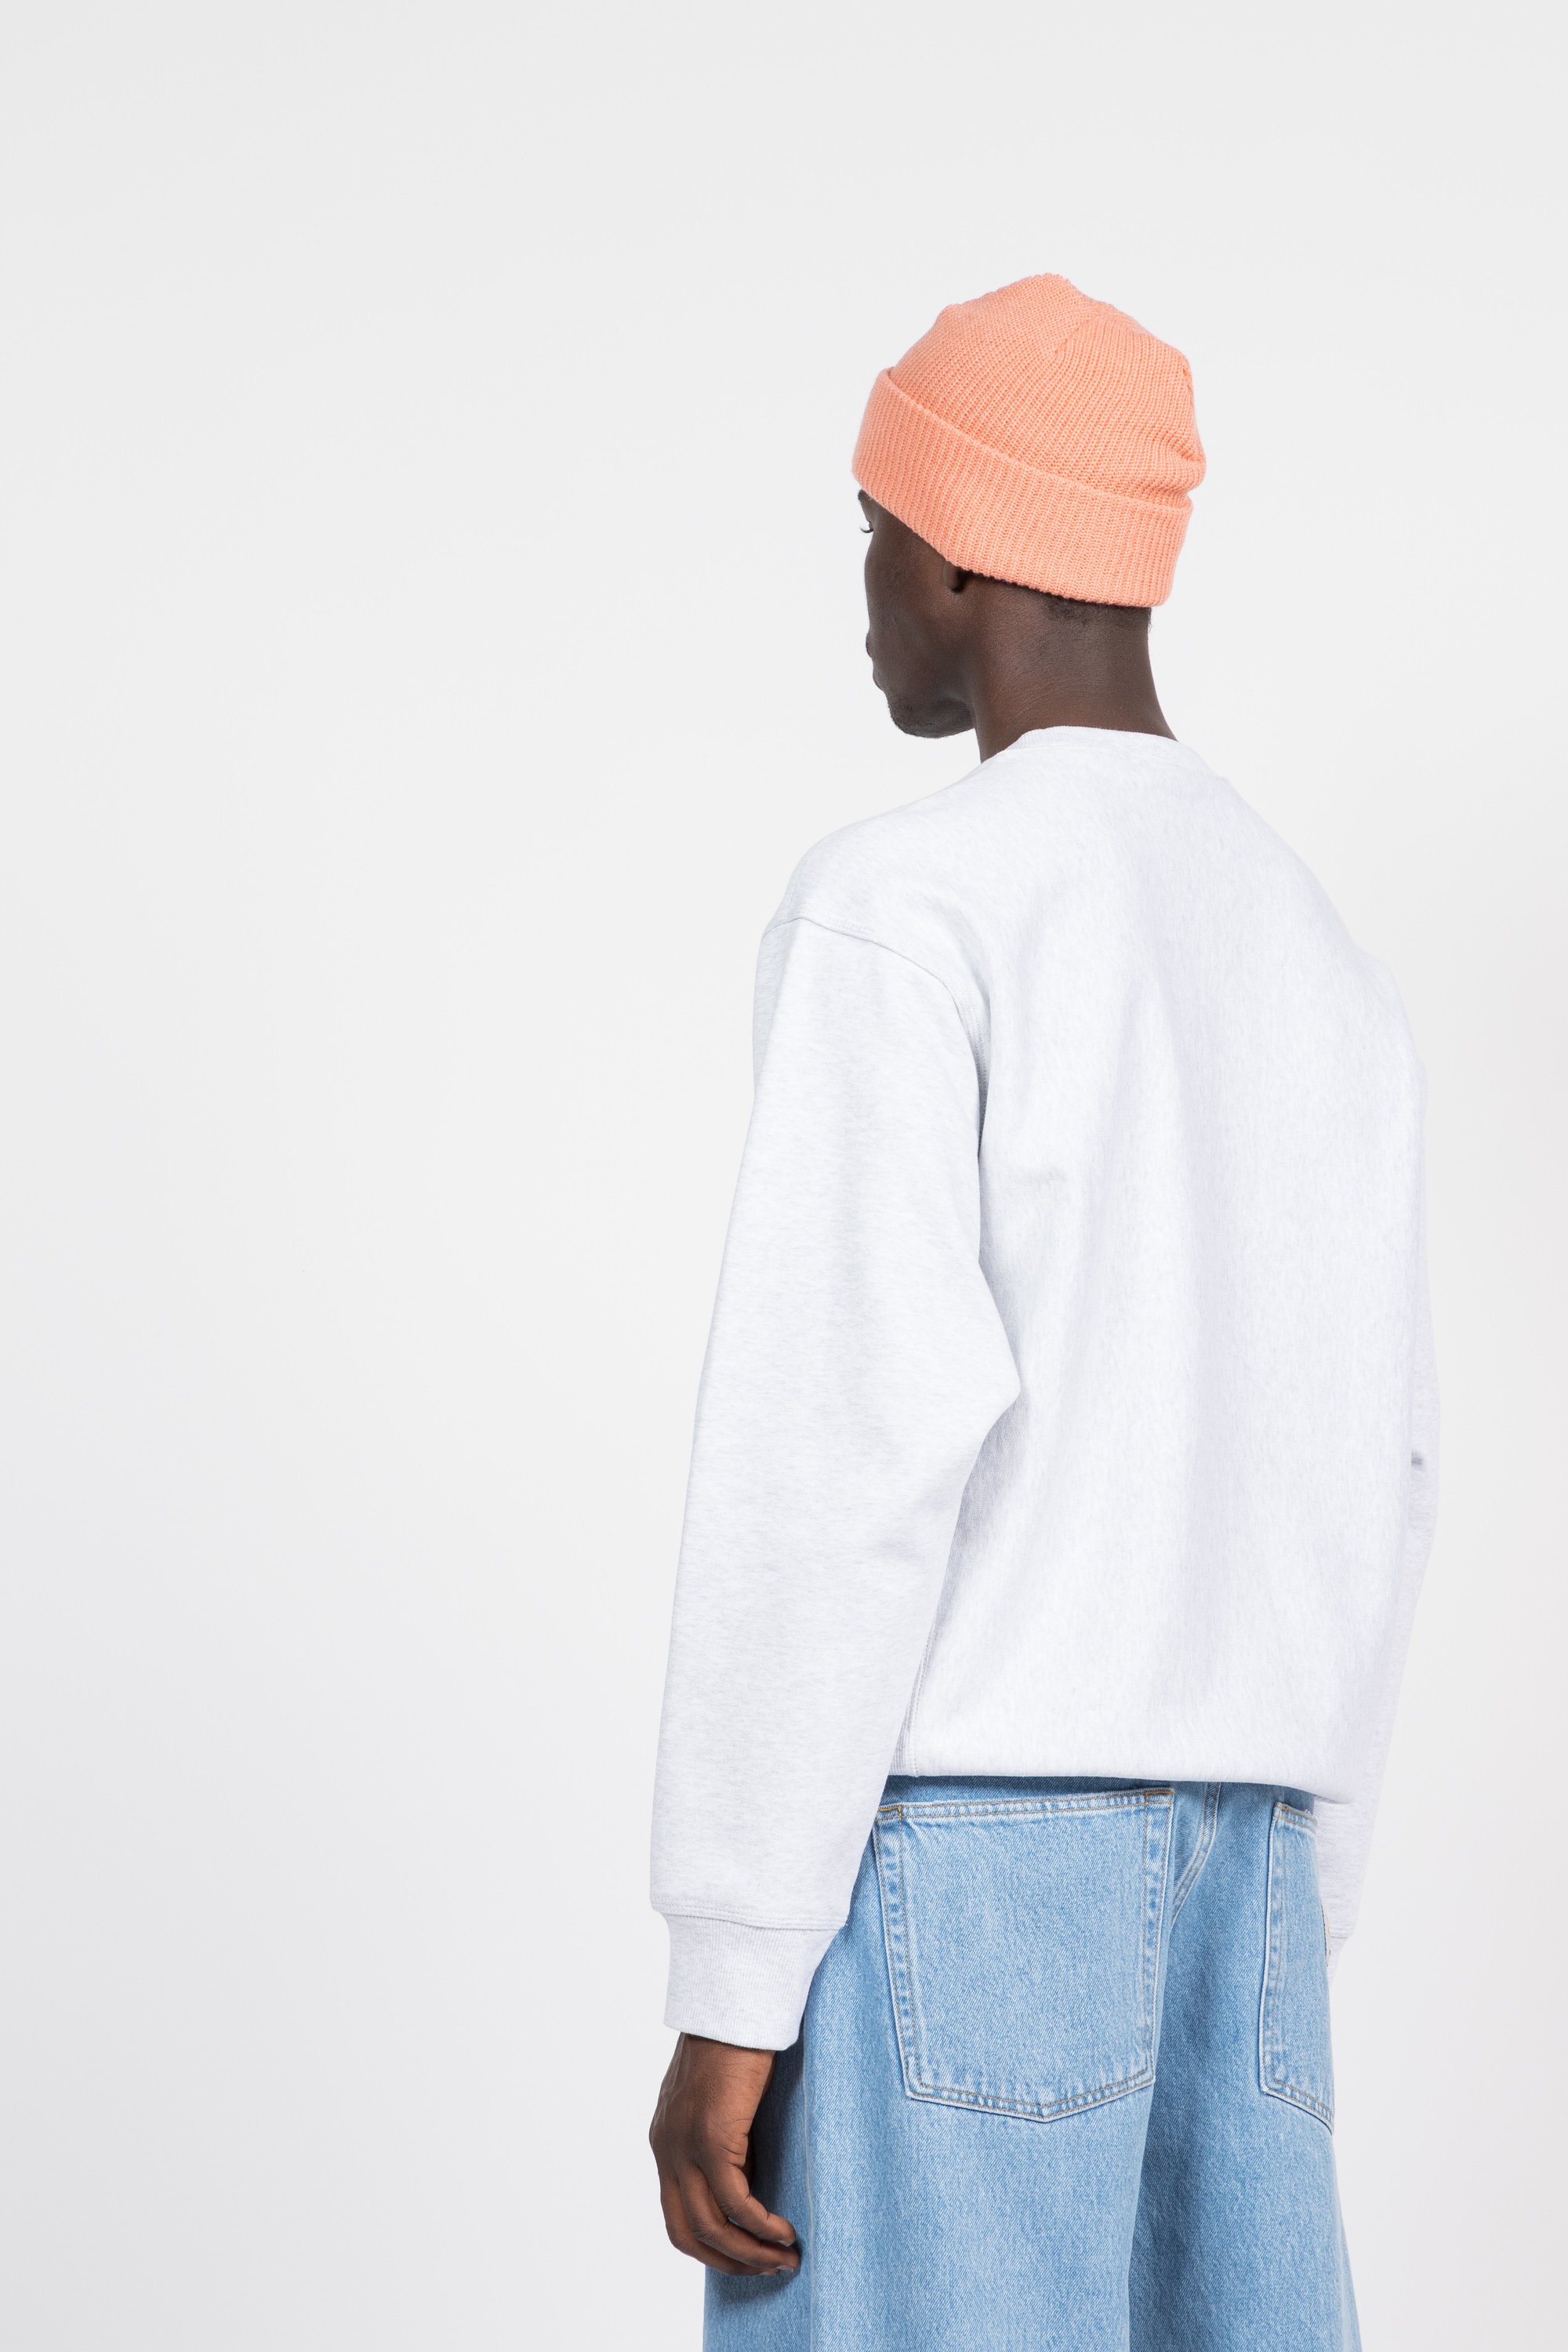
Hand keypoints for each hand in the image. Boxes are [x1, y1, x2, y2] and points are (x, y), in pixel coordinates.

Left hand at [649, 2033, 800, 2276]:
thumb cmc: (736, 2044)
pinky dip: (761, 2226)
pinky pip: (735, 2202)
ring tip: (786, 2256)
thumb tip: (747, 2184)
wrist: (736, 2001)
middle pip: (687, 2233)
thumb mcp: (719, 2102)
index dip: (710, 2247)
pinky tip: (785, 2230)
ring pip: (712, 2225)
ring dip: (751, 2252)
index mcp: (665, 2140)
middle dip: (730, 2261)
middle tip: (769, 2267)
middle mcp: (666, 2148)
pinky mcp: (711, 2137)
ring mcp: (684, 2144)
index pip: (676, 2216)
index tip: (746, 2255)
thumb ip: (722, 2140)